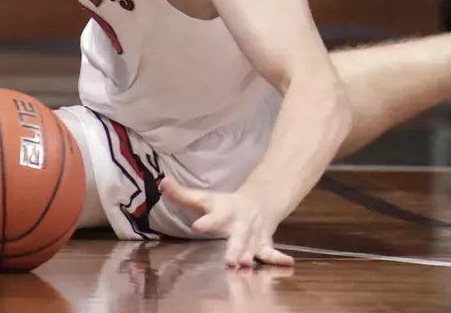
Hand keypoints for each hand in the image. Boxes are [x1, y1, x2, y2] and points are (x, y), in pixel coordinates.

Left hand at [159, 177, 292, 268]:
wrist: (262, 199)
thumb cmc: (226, 204)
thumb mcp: (206, 198)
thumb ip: (183, 194)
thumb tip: (162, 183)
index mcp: (224, 212)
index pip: (214, 216)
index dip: (207, 221)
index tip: (198, 226)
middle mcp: (240, 224)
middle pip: (237, 237)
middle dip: (234, 250)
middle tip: (230, 262)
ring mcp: (253, 234)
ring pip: (253, 247)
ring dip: (251, 257)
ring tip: (246, 266)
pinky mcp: (264, 243)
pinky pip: (271, 251)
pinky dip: (279, 258)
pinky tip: (288, 264)